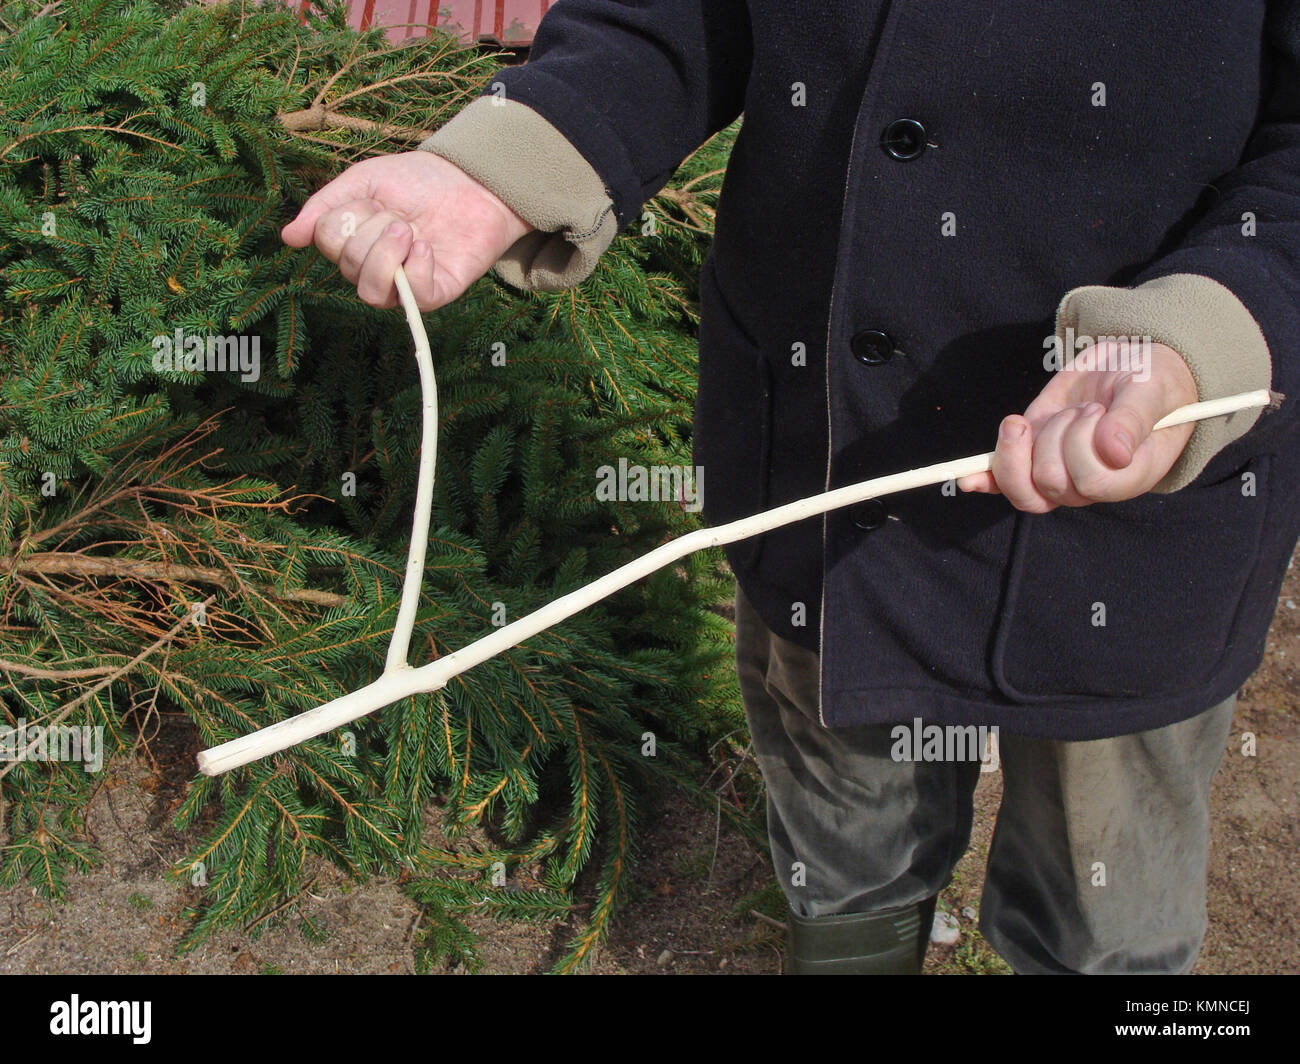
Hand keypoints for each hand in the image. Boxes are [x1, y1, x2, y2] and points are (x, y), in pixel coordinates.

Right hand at [281, 151, 533, 310]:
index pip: (326, 242)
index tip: (372, 201)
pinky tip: (425, 246)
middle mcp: (373, 269)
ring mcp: (404, 285)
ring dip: (386, 253)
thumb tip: (288, 238)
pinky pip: (411, 296)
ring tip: (409, 230)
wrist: (470, 179)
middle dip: (371, 229)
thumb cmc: (417, 181)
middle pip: (348, 264)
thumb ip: (324, 207)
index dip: (344, 217)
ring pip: (371, 291)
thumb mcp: (363, 182)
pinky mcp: (435, 293)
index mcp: (353, 243)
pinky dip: (414, 268)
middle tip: (399, 214)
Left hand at [957, 341, 1197, 510]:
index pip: (1090, 482)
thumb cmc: (1151, 382)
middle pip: (1049, 481)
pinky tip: (968, 478)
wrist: (1131, 368)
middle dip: (1058, 434)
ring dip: (1018, 448)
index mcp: (1128, 476)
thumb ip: (1134, 419)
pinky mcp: (1032, 457)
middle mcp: (1090, 486)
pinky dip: (985, 480)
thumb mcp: (1150, 389)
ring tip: (1039, 418)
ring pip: (1021, 489)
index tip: (1095, 410)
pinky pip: (1003, 483)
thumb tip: (1114, 451)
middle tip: (1084, 407)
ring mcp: (1057, 474)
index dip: (1082, 446)